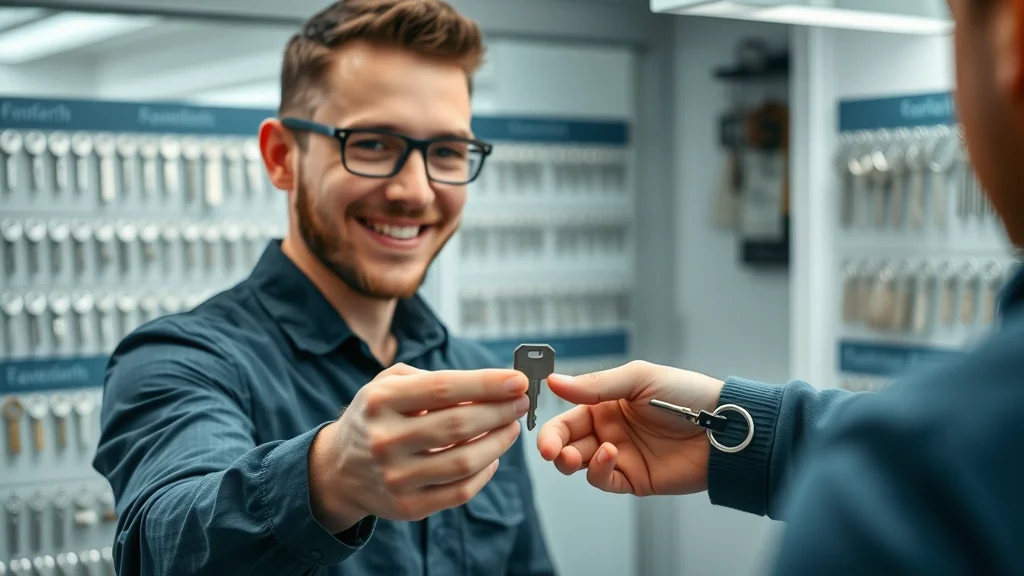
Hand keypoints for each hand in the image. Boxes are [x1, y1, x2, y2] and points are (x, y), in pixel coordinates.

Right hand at [310, 363, 529, 532]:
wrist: (337, 470)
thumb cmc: (376, 416)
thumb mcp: (387, 384)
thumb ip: (432, 378)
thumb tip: (491, 384)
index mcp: (380, 401)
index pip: (443, 388)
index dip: (486, 383)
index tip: (518, 380)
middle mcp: (384, 440)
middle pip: (458, 425)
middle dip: (499, 411)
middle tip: (521, 403)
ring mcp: (395, 477)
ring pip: (463, 462)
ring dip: (498, 442)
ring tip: (511, 427)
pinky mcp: (406, 507)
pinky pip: (459, 492)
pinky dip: (484, 472)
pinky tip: (493, 456)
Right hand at [536, 361, 723, 496]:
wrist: (722, 428)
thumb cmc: (687, 395)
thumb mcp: (638, 379)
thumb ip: (595, 385)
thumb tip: (554, 381)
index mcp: (606, 404)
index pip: (567, 416)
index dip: (551, 426)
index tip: (542, 434)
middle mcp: (610, 430)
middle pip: (568, 443)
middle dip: (554, 447)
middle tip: (550, 451)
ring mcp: (621, 455)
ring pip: (580, 463)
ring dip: (570, 461)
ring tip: (575, 456)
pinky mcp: (634, 478)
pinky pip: (604, 480)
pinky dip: (598, 471)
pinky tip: (608, 456)